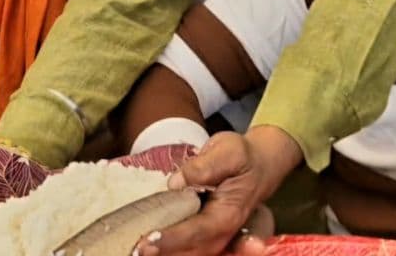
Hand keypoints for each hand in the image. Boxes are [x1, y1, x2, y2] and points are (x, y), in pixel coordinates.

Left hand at [135, 127, 298, 255]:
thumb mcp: (228, 150)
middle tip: (136, 250)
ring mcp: (215, 235)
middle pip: (192, 250)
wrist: (259, 163)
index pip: (198, 231)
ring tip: (137, 251)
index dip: (173, 238)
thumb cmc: (242, 156)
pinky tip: (150, 245)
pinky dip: (169, 247)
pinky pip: (188, 246)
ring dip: (165, 252)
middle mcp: (223, 231)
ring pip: (190, 253)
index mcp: (229, 214)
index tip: (148, 240)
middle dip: (164, 252)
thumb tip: (175, 182)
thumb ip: (204, 166)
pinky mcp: (205, 232)